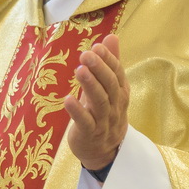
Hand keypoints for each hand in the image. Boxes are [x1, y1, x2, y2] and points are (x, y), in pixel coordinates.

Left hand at [63, 34, 128, 170]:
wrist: (104, 151)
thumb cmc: (104, 113)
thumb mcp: (109, 88)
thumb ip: (110, 63)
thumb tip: (112, 36)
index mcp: (120, 94)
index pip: (117, 74)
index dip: (109, 60)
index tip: (97, 46)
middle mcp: (115, 107)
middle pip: (110, 86)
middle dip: (100, 69)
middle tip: (86, 54)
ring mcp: (103, 122)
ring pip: (100, 103)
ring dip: (90, 86)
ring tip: (79, 70)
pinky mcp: (89, 134)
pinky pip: (85, 123)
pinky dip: (77, 111)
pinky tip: (68, 99)